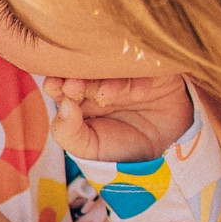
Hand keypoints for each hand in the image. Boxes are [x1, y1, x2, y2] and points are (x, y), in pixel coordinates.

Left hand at [42, 75, 192, 166]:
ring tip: (106, 95)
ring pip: (113, 67)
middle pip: (85, 70)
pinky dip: (139, 79)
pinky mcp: (151, 74)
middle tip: (74, 86)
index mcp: (80, 97)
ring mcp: (125, 76)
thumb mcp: (89, 148)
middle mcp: (100, 81)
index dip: (56, 83)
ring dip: (107, 79)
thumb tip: (62, 105)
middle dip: (78, 77)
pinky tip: (138, 93)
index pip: (62, 82)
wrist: (164, 154)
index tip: (55, 87)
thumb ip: (68, 132)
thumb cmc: (121, 149)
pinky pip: (144, 68)